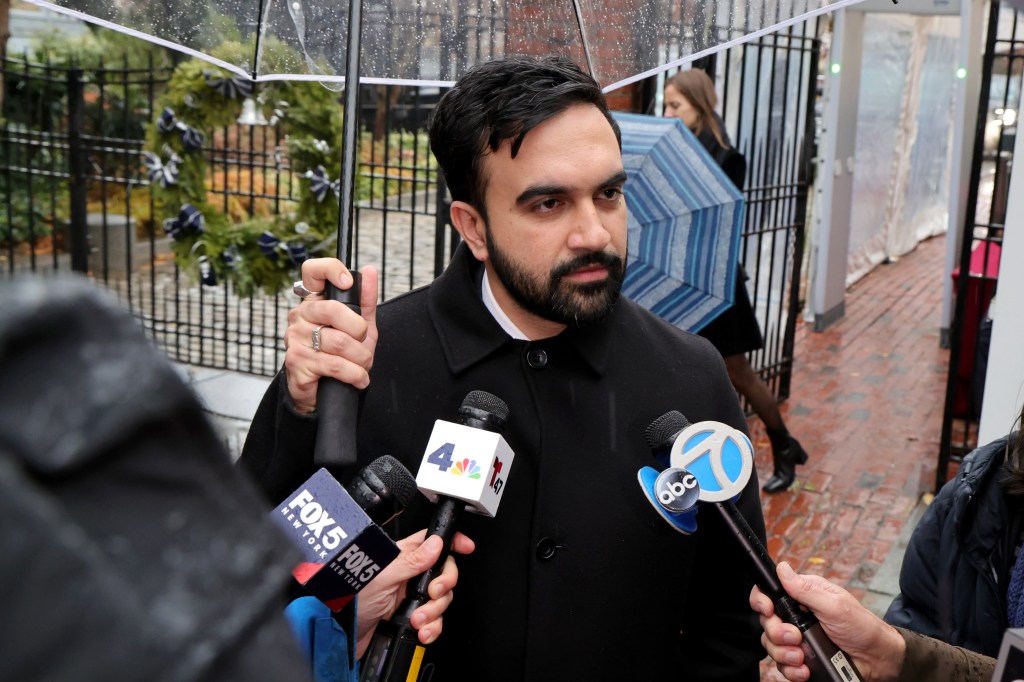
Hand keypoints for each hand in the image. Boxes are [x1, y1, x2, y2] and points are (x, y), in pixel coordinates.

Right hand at [284, 259, 378, 413]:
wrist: (323, 393)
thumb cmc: (339, 356)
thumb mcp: (359, 327)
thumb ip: (365, 301)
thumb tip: (370, 271)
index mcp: (314, 302)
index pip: (312, 271)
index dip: (330, 270)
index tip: (348, 283)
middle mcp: (300, 316)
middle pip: (332, 309)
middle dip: (358, 329)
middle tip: (363, 341)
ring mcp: (295, 339)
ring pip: (338, 342)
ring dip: (360, 358)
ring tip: (363, 365)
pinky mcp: (296, 362)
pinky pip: (335, 364)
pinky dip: (355, 374)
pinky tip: (358, 378)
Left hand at [354, 529, 475, 658]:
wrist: (343, 635)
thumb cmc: (351, 600)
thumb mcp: (382, 575)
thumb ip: (411, 560)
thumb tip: (436, 543)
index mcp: (402, 557)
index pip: (433, 542)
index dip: (452, 542)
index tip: (466, 547)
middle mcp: (409, 575)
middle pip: (444, 573)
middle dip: (443, 586)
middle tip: (431, 594)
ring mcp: (411, 597)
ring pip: (441, 599)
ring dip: (434, 612)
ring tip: (416, 618)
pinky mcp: (412, 617)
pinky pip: (435, 621)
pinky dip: (432, 628)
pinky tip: (421, 630)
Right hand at [749, 562, 905, 681]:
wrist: (877, 661)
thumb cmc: (863, 628)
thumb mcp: (835, 605)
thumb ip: (806, 589)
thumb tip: (782, 569)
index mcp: (803, 596)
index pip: (769, 593)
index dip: (762, 601)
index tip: (768, 611)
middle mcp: (796, 616)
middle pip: (766, 622)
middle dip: (777, 632)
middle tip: (795, 638)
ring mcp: (798, 639)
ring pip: (771, 645)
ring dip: (784, 654)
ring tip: (801, 657)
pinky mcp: (801, 658)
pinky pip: (782, 665)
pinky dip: (791, 670)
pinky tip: (804, 670)